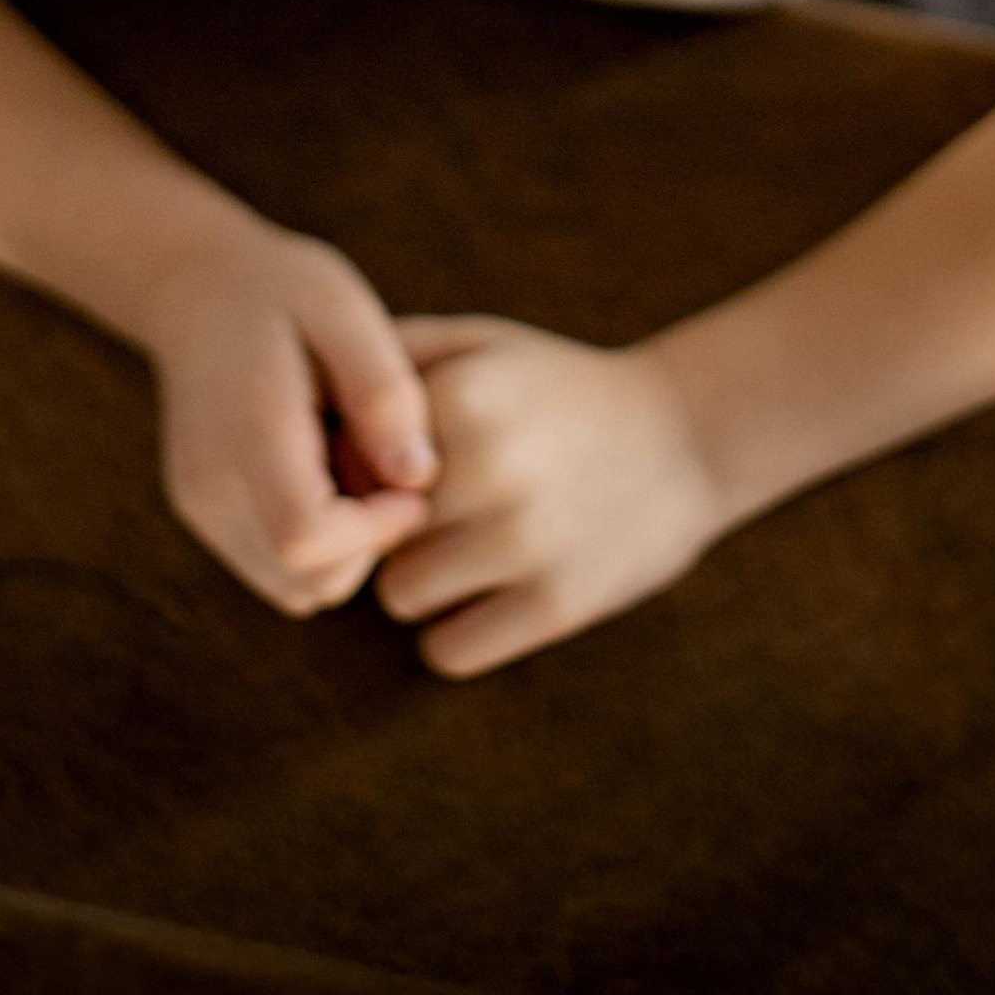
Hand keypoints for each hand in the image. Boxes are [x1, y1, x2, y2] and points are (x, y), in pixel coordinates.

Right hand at [142, 225, 437, 618]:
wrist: (194, 286)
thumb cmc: (283, 291)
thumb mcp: (345, 311)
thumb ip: (384, 392)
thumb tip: (419, 479)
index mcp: (247, 432)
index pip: (306, 539)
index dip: (376, 530)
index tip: (412, 481)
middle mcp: (211, 486)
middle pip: (308, 581)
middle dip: (368, 542)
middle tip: (385, 465)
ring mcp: (201, 508)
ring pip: (295, 588)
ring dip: (344, 548)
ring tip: (351, 464)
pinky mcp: (202, 514)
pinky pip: (274, 568)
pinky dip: (313, 543)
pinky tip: (322, 473)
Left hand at [375, 316, 720, 678]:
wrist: (690, 434)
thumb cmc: (561, 388)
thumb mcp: (484, 344)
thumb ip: (393, 359)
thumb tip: (305, 400)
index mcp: (462, 398)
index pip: (345, 465)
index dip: (358, 473)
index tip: (388, 472)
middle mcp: (488, 470)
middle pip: (365, 532)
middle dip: (387, 528)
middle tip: (429, 514)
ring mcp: (524, 544)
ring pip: (400, 596)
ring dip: (421, 581)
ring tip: (463, 550)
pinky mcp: (556, 607)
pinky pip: (449, 650)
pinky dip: (458, 631)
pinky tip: (488, 595)